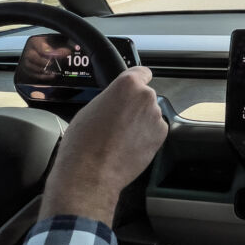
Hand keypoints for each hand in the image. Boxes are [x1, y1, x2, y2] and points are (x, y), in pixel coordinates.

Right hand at [39, 66, 167, 224]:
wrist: (91, 172)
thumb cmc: (83, 141)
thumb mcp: (90, 108)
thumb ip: (110, 98)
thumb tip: (117, 102)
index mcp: (127, 84)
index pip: (141, 72)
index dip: (137, 80)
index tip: (136, 85)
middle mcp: (146, 97)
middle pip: (144, 96)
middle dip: (135, 106)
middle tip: (118, 121)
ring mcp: (156, 117)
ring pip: (149, 115)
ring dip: (141, 122)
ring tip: (120, 138)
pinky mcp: (161, 136)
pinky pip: (154, 131)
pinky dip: (146, 137)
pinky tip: (129, 147)